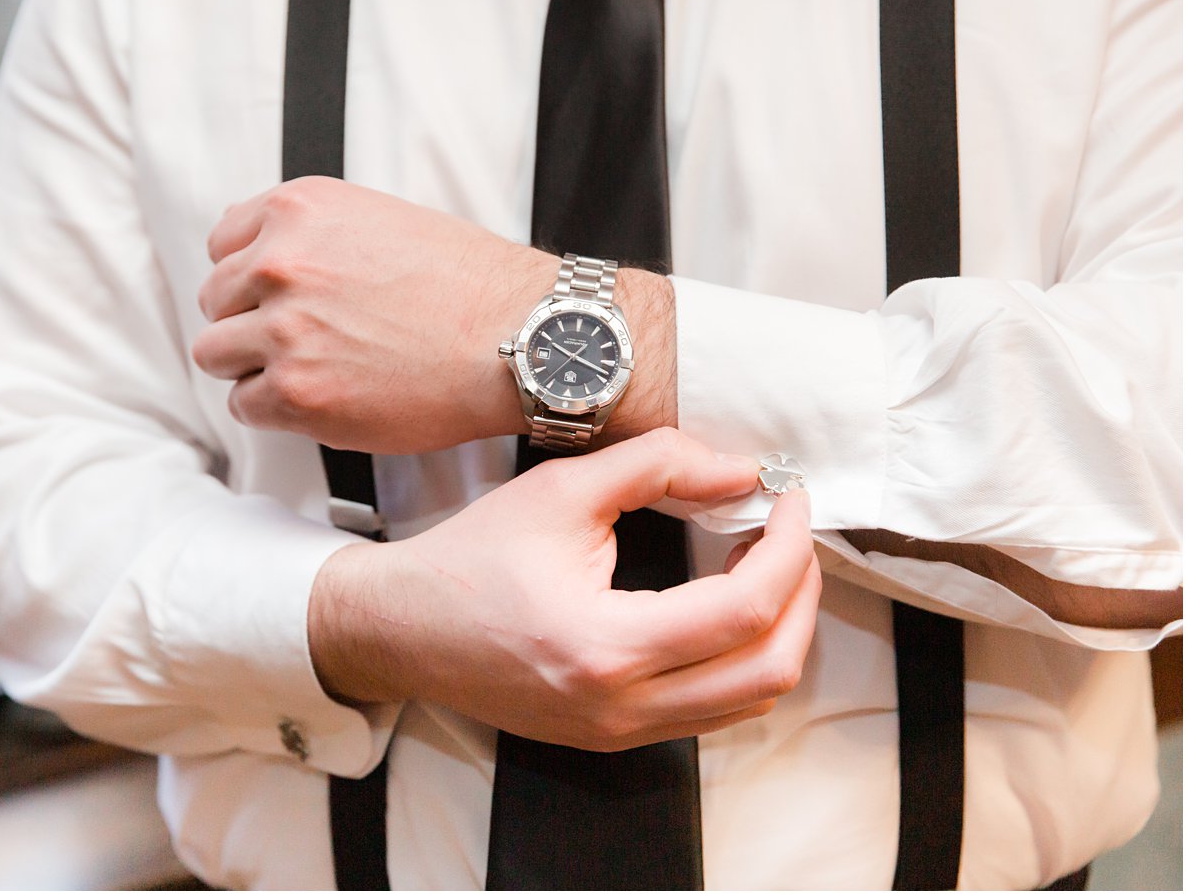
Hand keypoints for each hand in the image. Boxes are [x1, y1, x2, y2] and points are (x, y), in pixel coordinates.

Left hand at [191, 177, 676, 452]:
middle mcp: (280, 263)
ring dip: (253, 366)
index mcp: (299, 210)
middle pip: (216, 301)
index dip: (250, 277)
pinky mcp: (295, 392)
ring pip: (217, 354)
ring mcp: (283, 329)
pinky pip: (246, 405)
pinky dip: (273, 410)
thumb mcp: (383, 220)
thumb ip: (315, 234)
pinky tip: (317, 401)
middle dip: (250, 322)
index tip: (273, 297)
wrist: (519, 338)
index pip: (223, 243)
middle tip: (299, 341)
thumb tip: (262, 252)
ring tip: (305, 373)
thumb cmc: (470, 286)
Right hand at [309, 428, 820, 750]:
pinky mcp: (613, 737)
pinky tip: (724, 602)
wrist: (401, 629)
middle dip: (802, 591)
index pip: (745, 609)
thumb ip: (659, 465)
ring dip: (778, 628)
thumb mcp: (560, 491)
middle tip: (789, 530)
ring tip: (762, 561)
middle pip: (769, 667)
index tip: (788, 496)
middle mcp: (619, 706)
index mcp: (604, 645)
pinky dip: (741, 656)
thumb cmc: (469, 559)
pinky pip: (712, 710)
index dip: (789, 546)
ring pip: (751, 699)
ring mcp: (618, 732)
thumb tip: (739, 468)